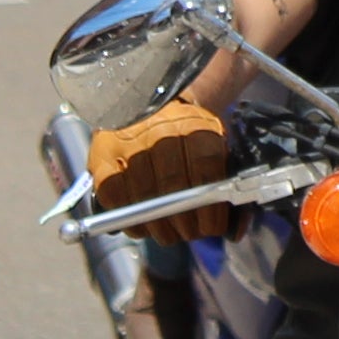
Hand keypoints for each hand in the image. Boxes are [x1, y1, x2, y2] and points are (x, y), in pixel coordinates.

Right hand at [87, 95, 237, 238]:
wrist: (153, 104)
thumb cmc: (189, 136)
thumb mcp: (216, 147)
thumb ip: (228, 186)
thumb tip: (236, 232)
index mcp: (196, 126)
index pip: (206, 171)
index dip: (210, 208)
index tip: (212, 227)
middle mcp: (161, 132)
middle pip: (174, 189)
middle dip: (185, 224)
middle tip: (190, 233)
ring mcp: (128, 142)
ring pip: (143, 198)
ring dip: (158, 227)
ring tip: (167, 231)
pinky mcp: (102, 154)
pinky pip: (113, 196)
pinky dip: (128, 218)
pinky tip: (140, 222)